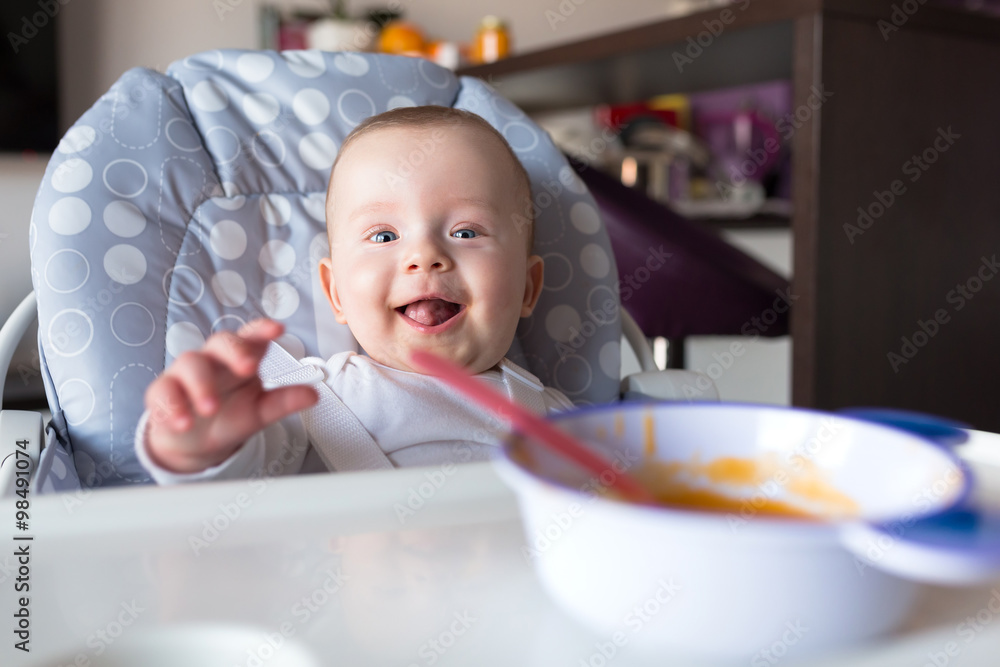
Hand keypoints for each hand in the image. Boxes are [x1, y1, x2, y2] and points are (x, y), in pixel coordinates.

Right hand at [143, 319, 318, 472]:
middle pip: (220, 341)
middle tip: (248, 368)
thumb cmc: (229, 416)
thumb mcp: (259, 412)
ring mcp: (184, 373)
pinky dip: (171, 407)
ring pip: (189, 364)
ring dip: (200, 385)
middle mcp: (213, 359)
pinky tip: (181, 422)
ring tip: (210, 408)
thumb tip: (314, 395)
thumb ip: (283, 402)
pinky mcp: (163, 392)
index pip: (252, 336)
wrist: (194, 442)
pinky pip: (162, 392)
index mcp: (240, 358)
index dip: (262, 329)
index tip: (278, 329)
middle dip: (235, 351)